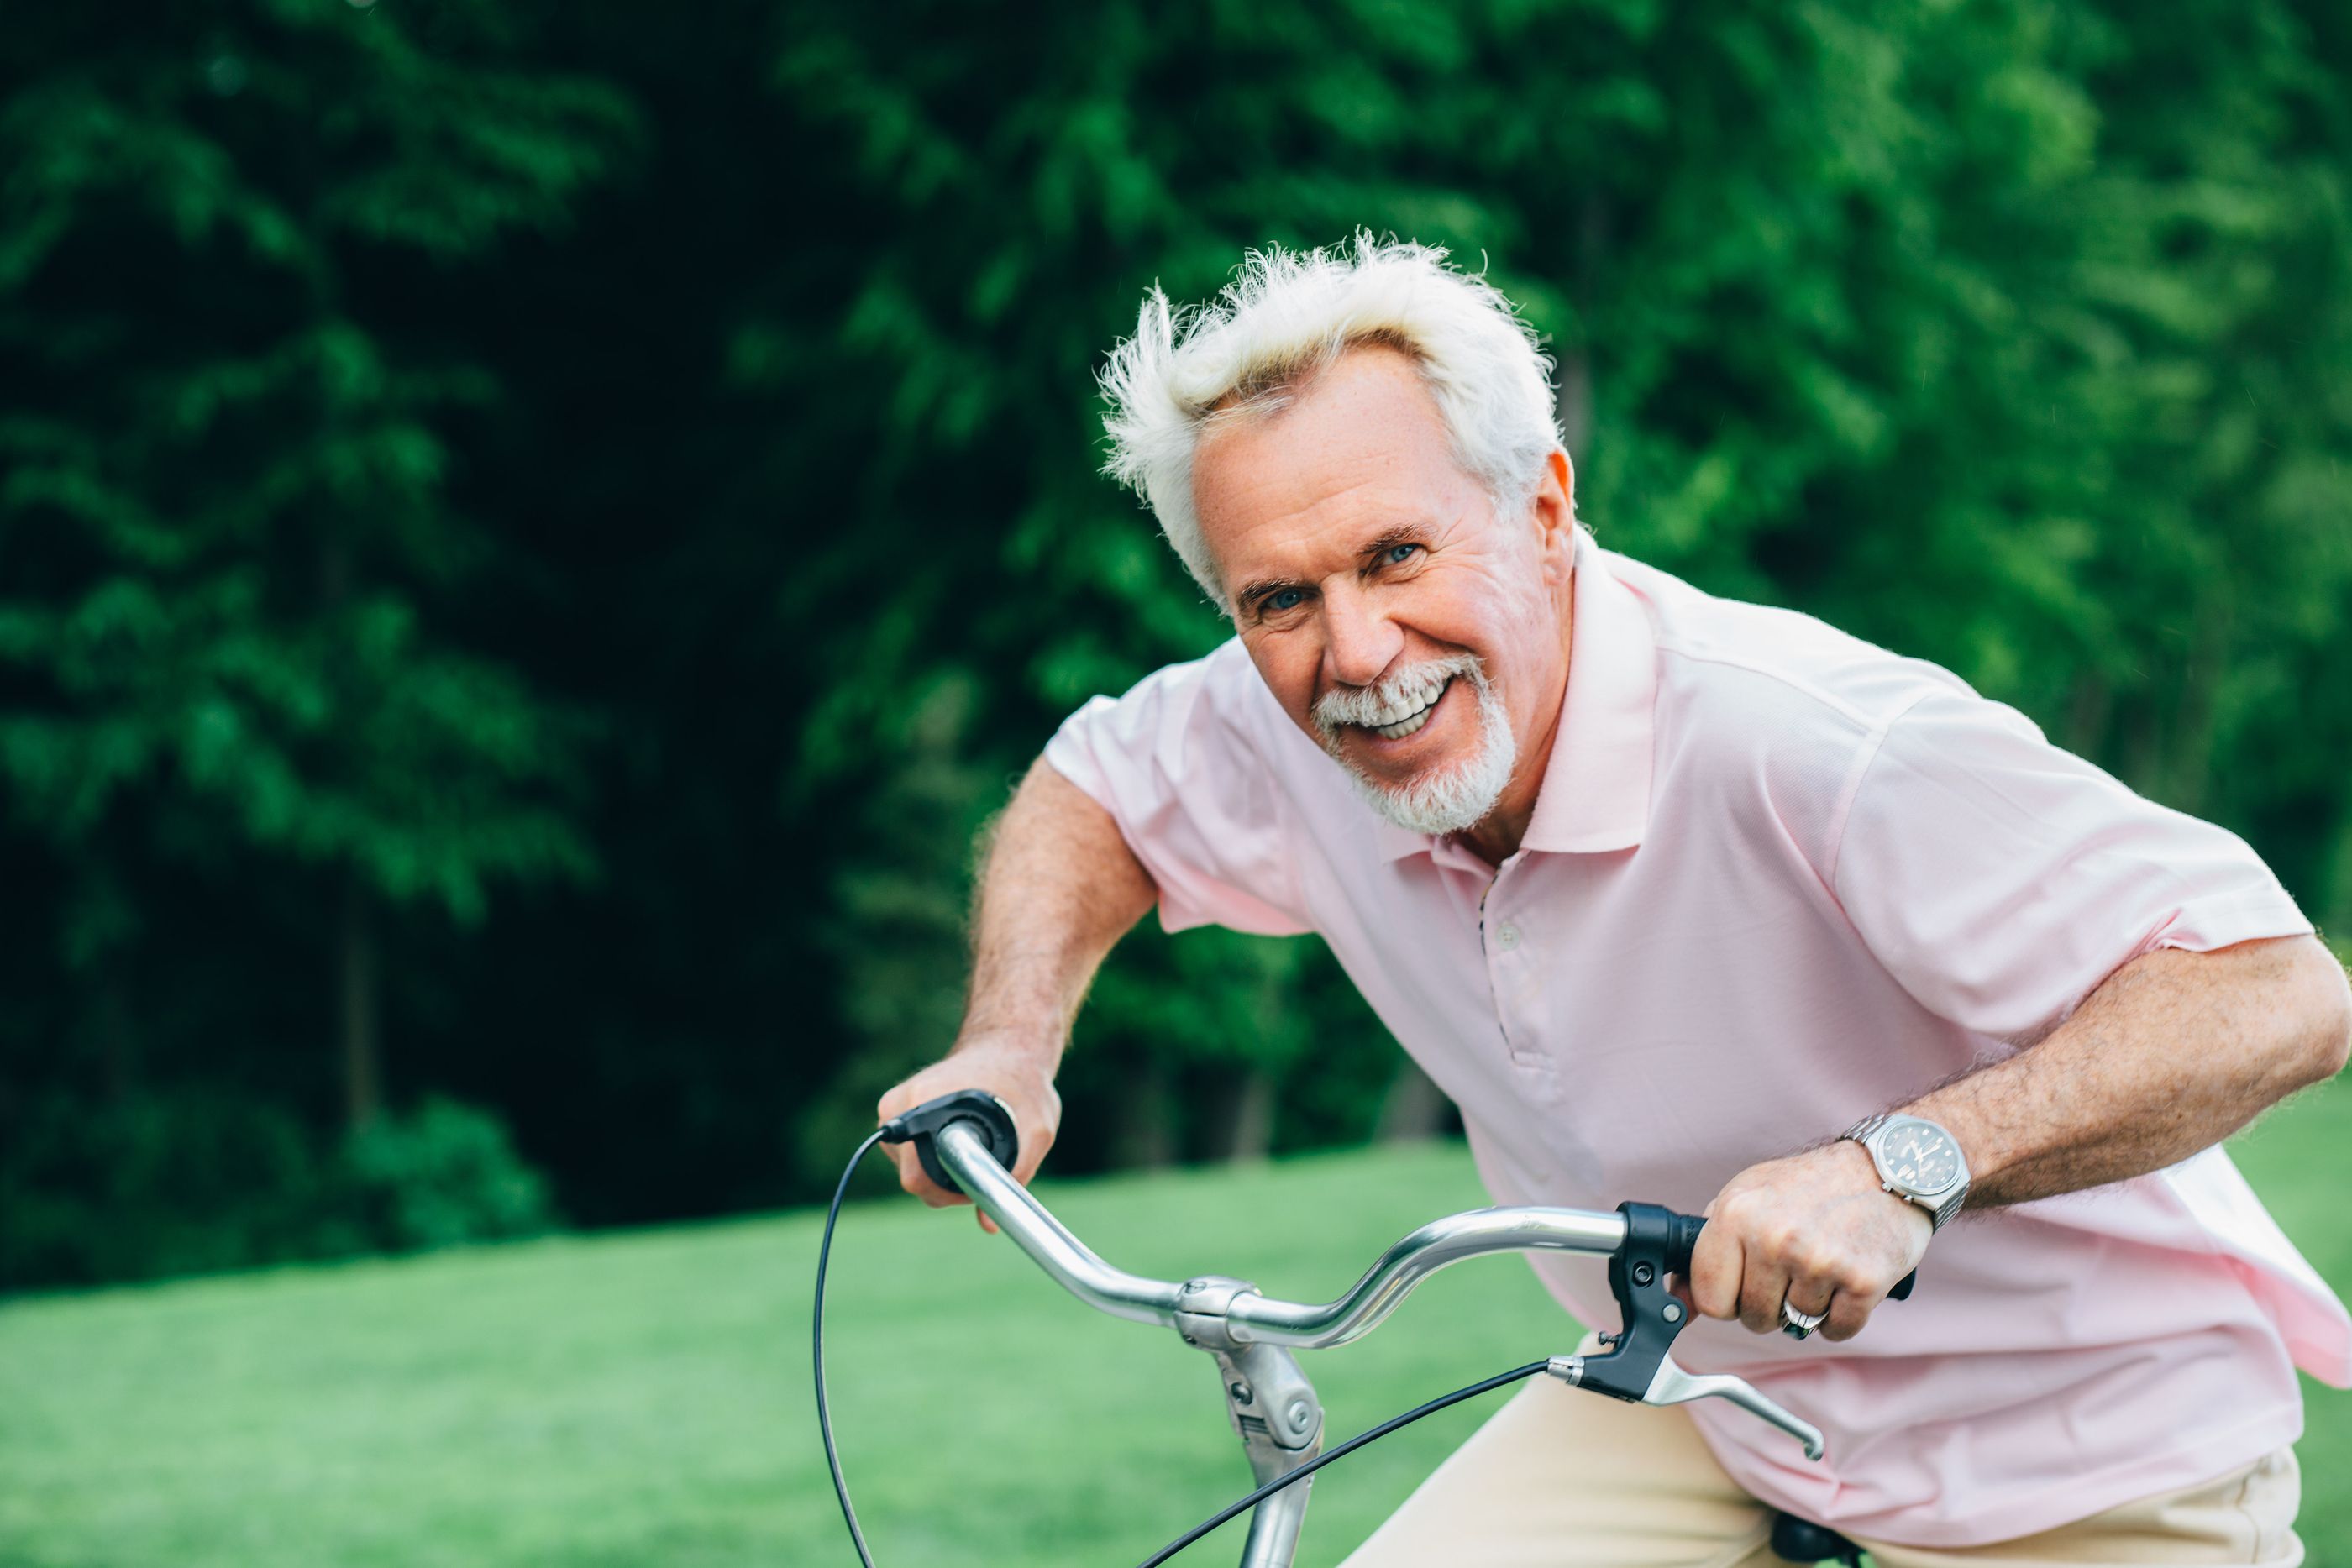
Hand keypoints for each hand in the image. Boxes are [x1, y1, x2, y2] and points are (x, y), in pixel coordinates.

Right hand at [875, 1033, 1061, 1232]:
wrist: (1005, 1047)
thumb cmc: (1022, 1082)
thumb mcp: (1037, 1129)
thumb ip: (1017, 1175)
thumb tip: (988, 1223)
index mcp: (923, 1101)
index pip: (917, 1176)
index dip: (951, 1192)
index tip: (980, 1181)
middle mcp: (898, 1105)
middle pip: (913, 1177)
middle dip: (948, 1185)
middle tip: (984, 1166)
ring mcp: (893, 1109)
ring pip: (912, 1170)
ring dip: (943, 1172)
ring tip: (975, 1146)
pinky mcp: (895, 1114)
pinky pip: (911, 1157)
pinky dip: (935, 1160)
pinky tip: (958, 1140)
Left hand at [1687, 1141, 1930, 1340]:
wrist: (1888, 1168)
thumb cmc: (1812, 1186)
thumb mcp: (1747, 1196)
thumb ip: (1710, 1248)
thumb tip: (1679, 1299)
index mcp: (1736, 1213)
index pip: (1710, 1298)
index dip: (1727, 1300)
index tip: (1743, 1286)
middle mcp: (1773, 1237)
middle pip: (1753, 1317)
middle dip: (1770, 1304)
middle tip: (1792, 1270)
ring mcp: (1818, 1260)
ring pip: (1797, 1324)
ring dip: (1810, 1306)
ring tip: (1822, 1264)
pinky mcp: (1862, 1280)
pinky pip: (1836, 1329)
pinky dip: (1841, 1316)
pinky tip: (1846, 1281)